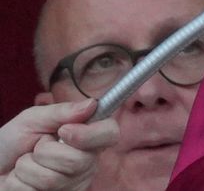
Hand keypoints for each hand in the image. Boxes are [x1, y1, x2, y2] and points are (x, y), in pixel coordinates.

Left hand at [0, 99, 118, 190]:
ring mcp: (71, 185)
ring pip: (53, 178)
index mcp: (86, 138)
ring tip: (24, 165)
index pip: (110, 134)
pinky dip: (19, 183)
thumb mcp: (32, 120)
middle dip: (44, 152)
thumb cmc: (10, 143)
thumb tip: (92, 103)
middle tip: (36, 149)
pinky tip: (22, 180)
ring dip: (27, 168)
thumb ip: (61, 112)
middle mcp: (85, 163)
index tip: (65, 131)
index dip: (91, 134)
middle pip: (78, 160)